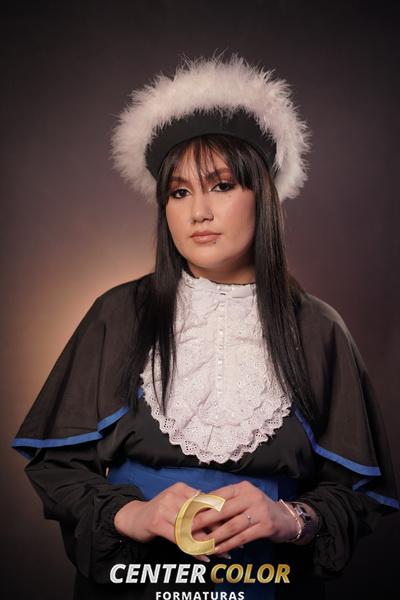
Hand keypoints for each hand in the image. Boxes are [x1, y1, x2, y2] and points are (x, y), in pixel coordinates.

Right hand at [113, 482, 228, 561]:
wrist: (133, 518)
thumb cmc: (160, 512)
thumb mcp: (177, 503)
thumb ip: (194, 506)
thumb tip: (221, 513)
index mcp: (182, 488)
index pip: (206, 502)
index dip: (222, 515)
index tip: (236, 526)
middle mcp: (174, 495)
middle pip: (201, 515)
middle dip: (218, 530)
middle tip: (234, 542)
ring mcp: (165, 509)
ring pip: (192, 529)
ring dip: (208, 543)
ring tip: (222, 553)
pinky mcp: (157, 523)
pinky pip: (180, 539)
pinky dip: (193, 550)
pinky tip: (203, 558)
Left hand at [190, 480, 299, 554]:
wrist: (285, 518)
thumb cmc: (258, 508)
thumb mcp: (243, 499)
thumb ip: (226, 502)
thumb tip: (199, 508)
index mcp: (242, 488)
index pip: (218, 495)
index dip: (201, 505)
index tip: (186, 512)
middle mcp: (251, 496)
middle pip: (223, 509)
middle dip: (203, 519)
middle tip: (188, 528)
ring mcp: (259, 511)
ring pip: (232, 525)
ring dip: (214, 536)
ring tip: (200, 543)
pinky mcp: (265, 526)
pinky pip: (242, 537)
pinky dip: (228, 544)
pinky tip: (217, 550)